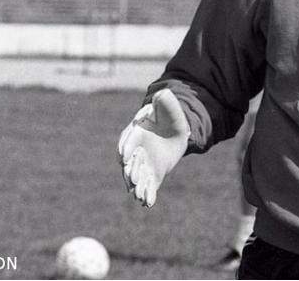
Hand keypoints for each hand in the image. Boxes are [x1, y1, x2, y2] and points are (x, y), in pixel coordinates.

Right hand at [117, 89, 189, 206]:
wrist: (175, 133)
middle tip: (131, 179)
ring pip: (137, 176)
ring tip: (138, 195)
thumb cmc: (169, 117)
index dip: (126, 146)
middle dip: (130, 170)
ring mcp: (142, 164)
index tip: (123, 155)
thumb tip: (162, 94)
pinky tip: (148, 204)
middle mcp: (135, 151)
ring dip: (137, 186)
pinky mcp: (152, 175)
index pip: (128, 139)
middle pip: (130, 162)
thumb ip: (164, 102)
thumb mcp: (169, 108)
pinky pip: (148, 186)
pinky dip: (147, 195)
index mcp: (136, 132)